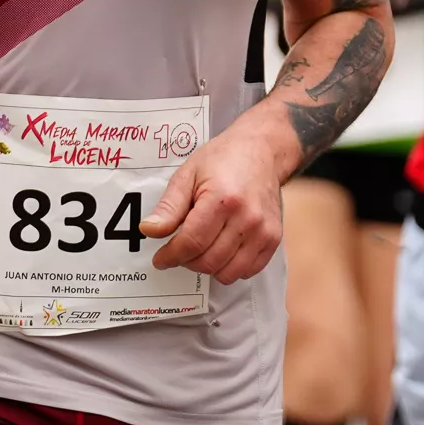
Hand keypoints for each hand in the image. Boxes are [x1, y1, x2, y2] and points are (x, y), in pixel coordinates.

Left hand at [140, 129, 284, 284]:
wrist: (261, 151)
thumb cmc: (224, 159)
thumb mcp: (187, 175)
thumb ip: (169, 207)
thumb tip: (150, 230)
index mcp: (222, 199)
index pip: (191, 243)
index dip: (171, 256)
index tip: (161, 258)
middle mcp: (247, 218)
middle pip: (208, 261)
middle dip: (186, 261)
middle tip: (179, 250)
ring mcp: (263, 231)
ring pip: (228, 273)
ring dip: (208, 267)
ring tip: (201, 249)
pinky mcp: (273, 238)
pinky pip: (248, 271)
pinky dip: (230, 268)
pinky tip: (221, 251)